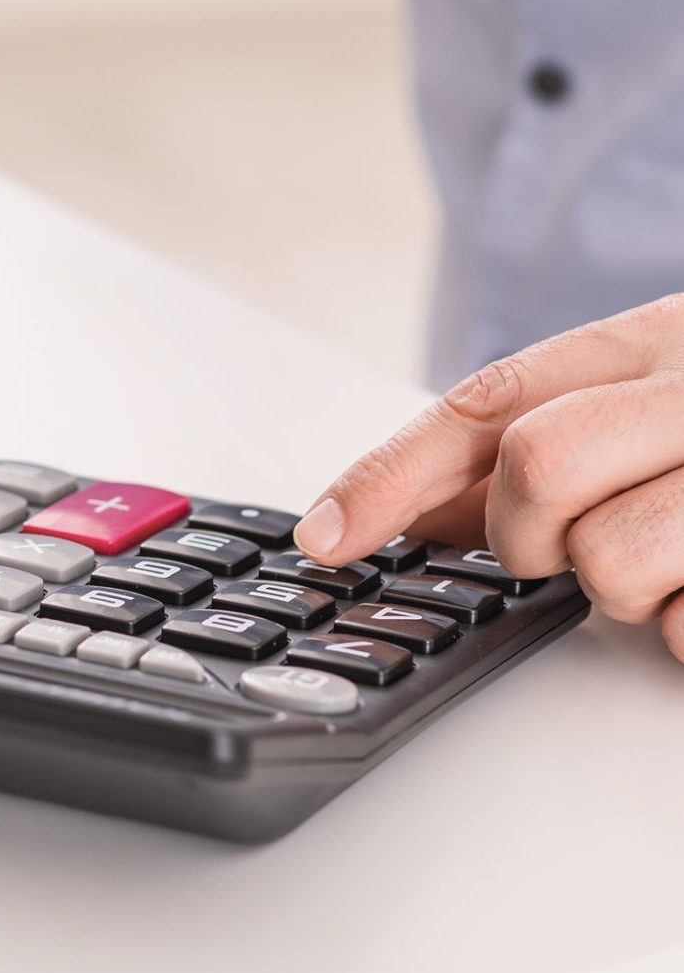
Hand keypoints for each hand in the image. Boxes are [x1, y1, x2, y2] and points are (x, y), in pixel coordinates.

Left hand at [293, 296, 683, 662]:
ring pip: (607, 560)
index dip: (389, 474)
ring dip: (621, 586)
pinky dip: (682, 629)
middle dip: (526, 534)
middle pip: (536, 467)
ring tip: (670, 555)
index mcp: (644, 343)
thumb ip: (523, 449)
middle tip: (568, 546)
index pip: (484, 403)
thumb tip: (404, 512)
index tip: (324, 535)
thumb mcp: (637, 401)